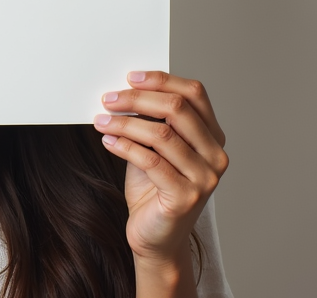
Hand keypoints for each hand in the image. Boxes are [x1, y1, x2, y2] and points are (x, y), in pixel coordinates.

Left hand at [93, 71, 228, 264]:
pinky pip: (150, 161)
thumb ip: (153, 120)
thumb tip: (127, 89)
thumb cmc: (153, 187)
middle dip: (137, 99)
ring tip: (101, 121)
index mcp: (213, 137)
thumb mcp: (156, 147)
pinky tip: (108, 141)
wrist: (156, 237)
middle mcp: (215, 155)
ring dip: (124, 123)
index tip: (130, 77)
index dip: (162, 80)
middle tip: (109, 99)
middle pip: (177, 109)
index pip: (195, 94)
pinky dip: (124, 147)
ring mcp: (205, 178)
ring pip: (161, 134)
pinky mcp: (185, 197)